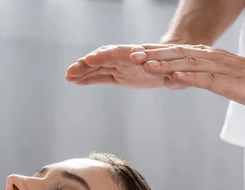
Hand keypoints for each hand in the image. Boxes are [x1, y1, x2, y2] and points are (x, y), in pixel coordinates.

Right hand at [65, 44, 187, 89]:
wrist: (174, 64)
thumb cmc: (176, 67)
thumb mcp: (176, 72)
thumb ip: (171, 77)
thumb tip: (172, 79)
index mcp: (138, 55)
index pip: (117, 53)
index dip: (103, 56)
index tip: (89, 59)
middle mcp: (126, 58)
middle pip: (103, 59)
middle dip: (86, 65)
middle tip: (71, 71)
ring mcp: (121, 67)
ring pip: (98, 68)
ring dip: (83, 72)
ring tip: (68, 77)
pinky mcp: (120, 76)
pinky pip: (101, 77)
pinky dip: (89, 79)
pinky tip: (75, 81)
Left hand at [132, 45, 244, 106]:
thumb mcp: (220, 77)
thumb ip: (201, 75)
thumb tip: (180, 77)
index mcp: (207, 57)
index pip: (176, 53)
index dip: (155, 53)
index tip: (134, 55)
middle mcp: (210, 58)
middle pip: (177, 55)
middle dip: (154, 56)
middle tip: (131, 57)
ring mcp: (219, 69)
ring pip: (188, 65)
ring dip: (166, 64)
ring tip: (147, 65)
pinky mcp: (228, 82)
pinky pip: (206, 79)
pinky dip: (189, 78)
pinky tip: (175, 78)